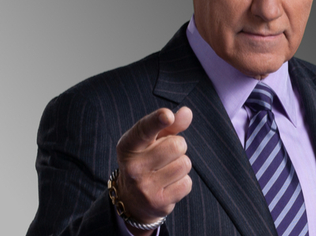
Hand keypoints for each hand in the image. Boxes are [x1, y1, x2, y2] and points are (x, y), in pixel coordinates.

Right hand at [116, 107, 192, 234]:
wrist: (133, 199)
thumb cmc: (147, 159)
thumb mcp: (153, 141)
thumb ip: (170, 125)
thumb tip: (187, 112)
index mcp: (128, 146)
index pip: (144, 130)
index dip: (157, 120)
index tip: (167, 115)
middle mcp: (133, 166)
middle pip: (177, 145)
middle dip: (178, 147)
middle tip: (165, 156)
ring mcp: (144, 186)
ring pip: (184, 164)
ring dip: (181, 165)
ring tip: (166, 171)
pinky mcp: (158, 203)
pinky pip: (187, 183)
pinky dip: (183, 183)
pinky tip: (168, 185)